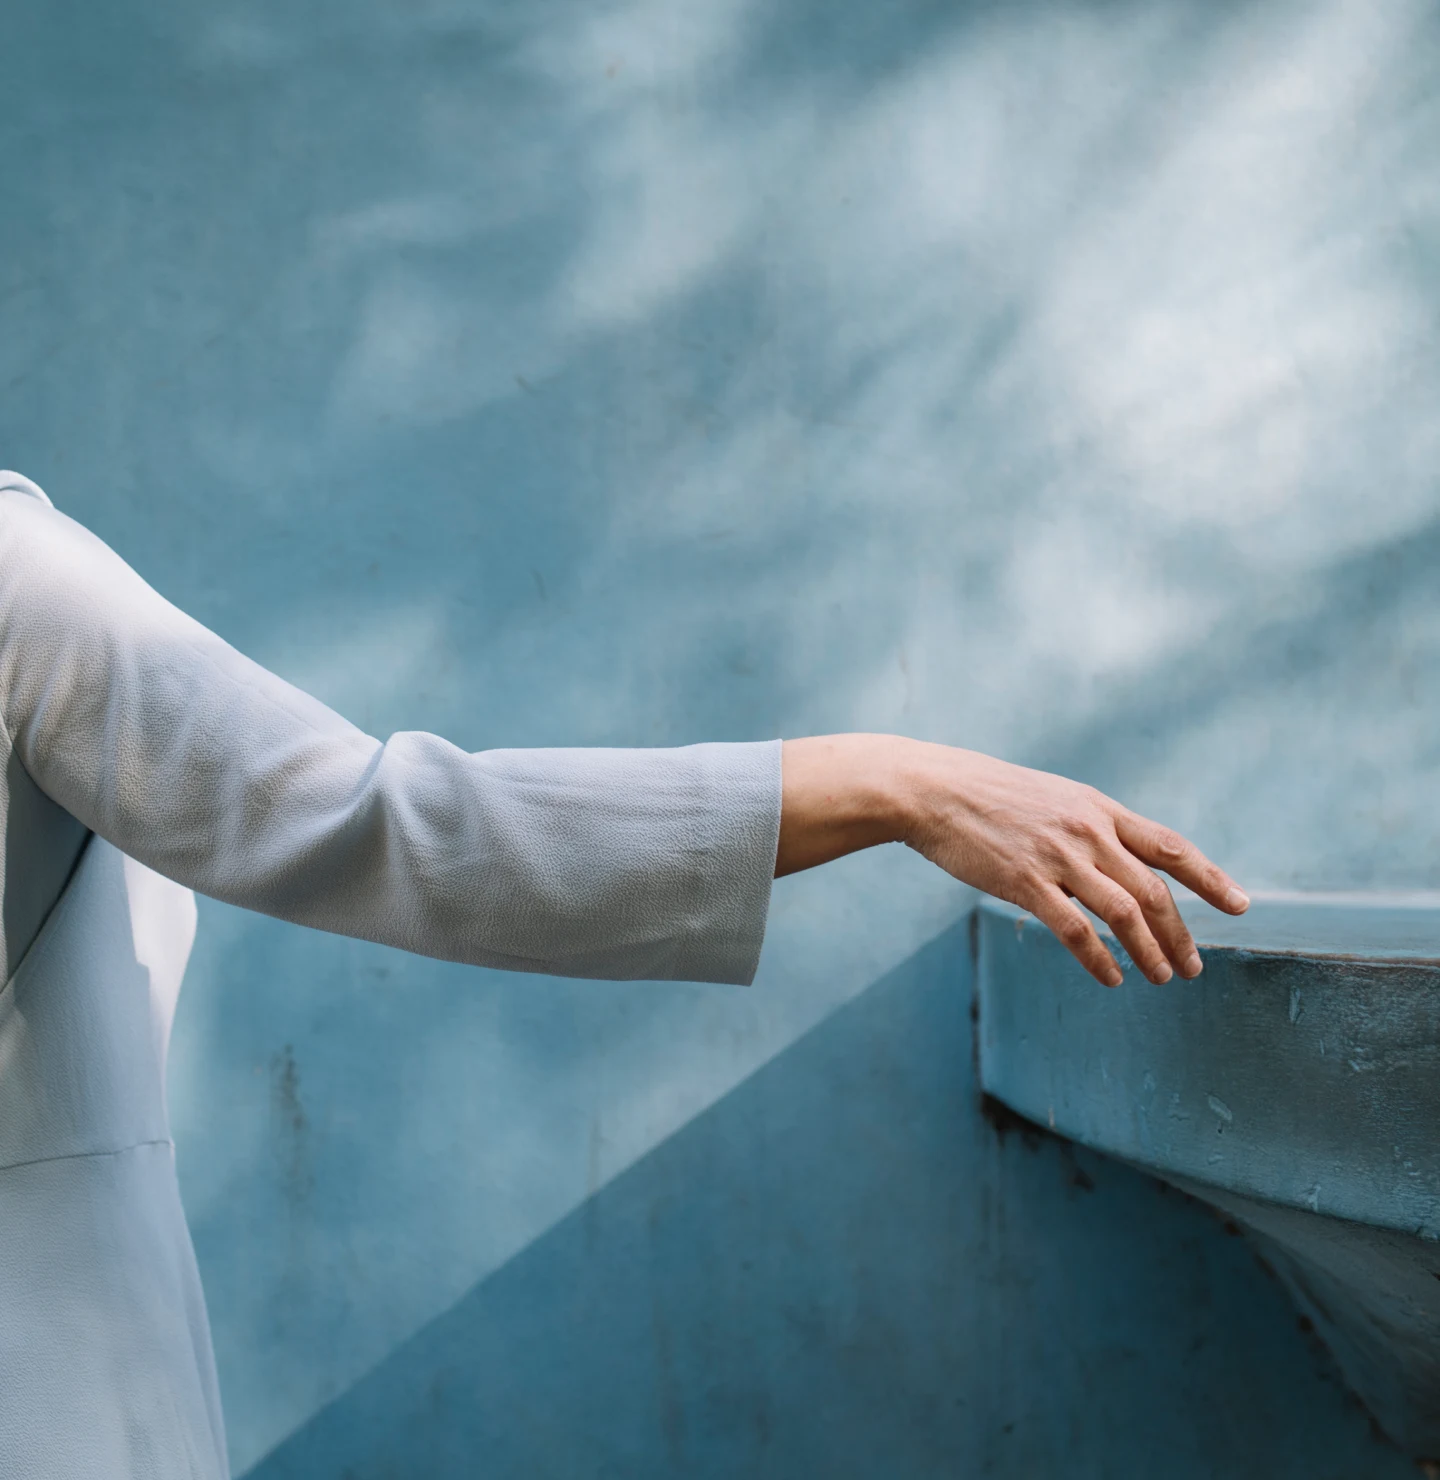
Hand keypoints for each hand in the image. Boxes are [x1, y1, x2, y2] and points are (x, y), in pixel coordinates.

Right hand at [776, 735, 1248, 985]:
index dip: (1211, 879)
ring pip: (1124, 914)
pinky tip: (1111, 979)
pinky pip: (1075, 931)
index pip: (1172, 847)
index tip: (1240, 907)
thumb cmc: (989, 795)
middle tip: (1193, 968)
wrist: (933, 789)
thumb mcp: (1053, 797)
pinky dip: (1099, 960)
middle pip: (1154, 891)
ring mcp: (1058, 857)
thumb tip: (1123, 857)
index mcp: (1099, 809)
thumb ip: (1090, 825)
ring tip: (1161, 979)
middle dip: (1181, 935)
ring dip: (1150, 953)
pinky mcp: (1025, 881)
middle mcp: (1088, 831)